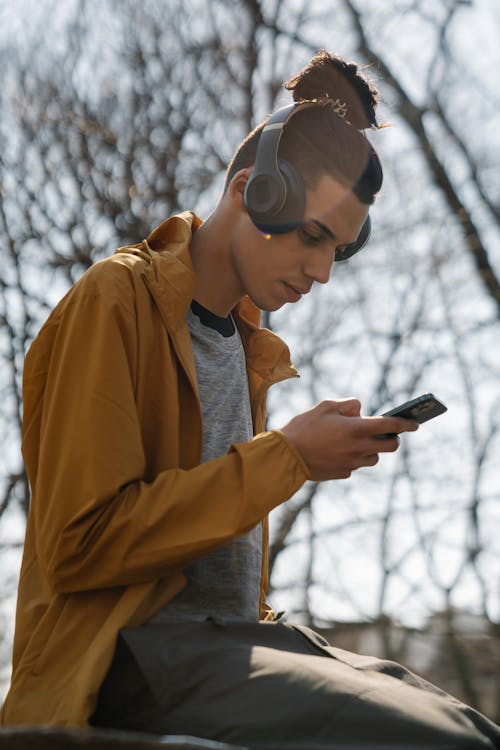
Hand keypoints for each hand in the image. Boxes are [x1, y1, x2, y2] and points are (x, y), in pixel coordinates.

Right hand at [280, 398, 418, 480]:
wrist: (287, 456)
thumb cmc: (305, 427)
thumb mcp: (325, 406)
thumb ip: (348, 405)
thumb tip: (360, 410)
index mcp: (357, 429)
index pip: (391, 425)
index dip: (406, 423)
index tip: (416, 423)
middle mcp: (359, 448)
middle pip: (390, 446)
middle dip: (393, 438)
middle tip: (386, 433)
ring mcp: (352, 463)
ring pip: (374, 457)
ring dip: (371, 449)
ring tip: (355, 441)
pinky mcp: (343, 473)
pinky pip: (356, 465)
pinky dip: (353, 458)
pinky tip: (337, 451)